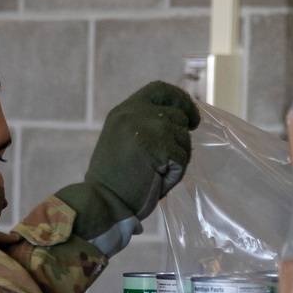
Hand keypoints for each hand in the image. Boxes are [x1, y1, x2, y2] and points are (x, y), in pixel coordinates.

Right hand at [57, 81, 200, 257]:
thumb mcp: (124, 141)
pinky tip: (155, 182)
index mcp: (124, 111)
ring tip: (154, 175)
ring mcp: (145, 129)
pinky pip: (182, 159)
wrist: (101, 203)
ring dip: (176, 161)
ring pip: (183, 138)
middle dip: (179, 142)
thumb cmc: (114, 182)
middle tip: (164, 164)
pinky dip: (174, 175)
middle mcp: (133, 113)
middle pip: (178, 117)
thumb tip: (182, 120)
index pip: (160, 89)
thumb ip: (145, 126)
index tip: (192, 119)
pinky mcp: (156, 148)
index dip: (181, 100)